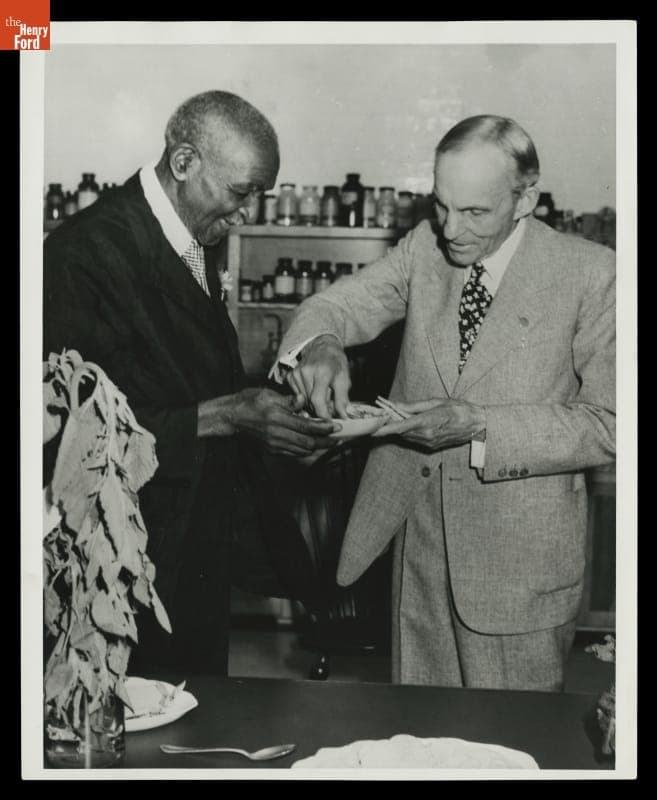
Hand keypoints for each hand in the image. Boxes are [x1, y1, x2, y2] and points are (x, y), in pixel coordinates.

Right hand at [198, 388, 339, 456]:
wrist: (230, 418)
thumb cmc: (248, 402)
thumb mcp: (267, 394)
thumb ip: (287, 400)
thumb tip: (303, 400)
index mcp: (277, 418)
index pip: (307, 426)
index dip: (324, 428)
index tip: (336, 426)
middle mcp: (277, 434)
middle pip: (308, 443)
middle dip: (325, 442)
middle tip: (338, 438)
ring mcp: (274, 444)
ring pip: (302, 451)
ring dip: (317, 447)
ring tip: (328, 441)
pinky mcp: (271, 450)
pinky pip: (293, 453)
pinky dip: (304, 450)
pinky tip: (311, 444)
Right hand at [285, 334, 350, 419]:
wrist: (322, 347)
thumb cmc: (335, 363)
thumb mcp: (344, 379)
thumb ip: (342, 399)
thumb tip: (343, 417)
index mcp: (322, 372)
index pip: (318, 400)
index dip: (323, 415)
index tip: (330, 424)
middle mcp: (306, 372)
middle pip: (310, 403)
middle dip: (321, 410)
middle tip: (330, 410)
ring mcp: (296, 374)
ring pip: (303, 401)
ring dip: (313, 405)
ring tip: (322, 398)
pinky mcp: (290, 376)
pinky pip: (297, 396)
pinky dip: (306, 399)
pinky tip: (313, 392)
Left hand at [372, 398, 485, 451]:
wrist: (477, 425)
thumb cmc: (459, 409)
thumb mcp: (436, 402)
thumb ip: (413, 406)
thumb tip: (396, 405)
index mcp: (427, 422)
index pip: (400, 426)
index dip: (384, 428)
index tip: (372, 428)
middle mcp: (426, 435)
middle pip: (400, 431)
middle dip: (390, 424)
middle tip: (381, 413)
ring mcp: (429, 443)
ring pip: (406, 436)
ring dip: (398, 428)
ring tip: (394, 416)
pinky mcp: (431, 447)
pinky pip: (414, 439)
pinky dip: (408, 432)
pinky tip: (408, 424)